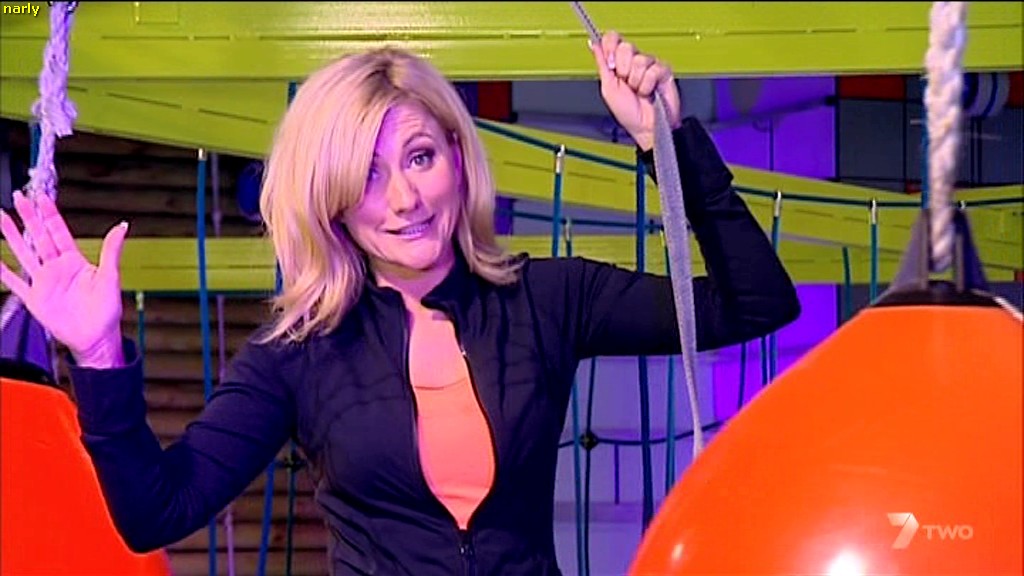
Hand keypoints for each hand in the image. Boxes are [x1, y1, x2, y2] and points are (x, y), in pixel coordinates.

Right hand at [0, 191, 127, 367]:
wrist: (96, 338)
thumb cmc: (106, 310)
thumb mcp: (111, 277)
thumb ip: (111, 250)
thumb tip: (121, 226)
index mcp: (75, 261)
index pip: (59, 231)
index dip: (50, 214)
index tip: (41, 197)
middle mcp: (57, 268)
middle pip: (38, 237)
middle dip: (28, 217)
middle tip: (18, 197)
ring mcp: (44, 282)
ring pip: (24, 253)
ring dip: (12, 236)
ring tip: (1, 217)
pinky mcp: (34, 298)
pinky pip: (15, 282)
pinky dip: (4, 272)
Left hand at [591, 31, 682, 150]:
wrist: (645, 126)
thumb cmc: (628, 113)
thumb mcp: (608, 88)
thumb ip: (601, 64)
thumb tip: (594, 44)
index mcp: (619, 63)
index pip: (613, 39)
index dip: (610, 48)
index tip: (610, 65)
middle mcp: (634, 61)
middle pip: (626, 47)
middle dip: (623, 70)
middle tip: (626, 84)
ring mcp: (649, 65)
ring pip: (639, 60)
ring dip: (636, 81)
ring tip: (639, 91)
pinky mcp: (663, 70)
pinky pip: (653, 69)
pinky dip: (648, 85)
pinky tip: (649, 92)